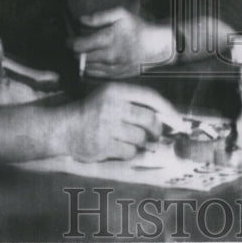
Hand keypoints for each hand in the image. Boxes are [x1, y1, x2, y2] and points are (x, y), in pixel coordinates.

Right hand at [62, 83, 179, 160]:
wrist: (63, 128)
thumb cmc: (91, 113)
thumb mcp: (109, 98)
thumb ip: (133, 102)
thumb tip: (165, 117)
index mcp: (115, 90)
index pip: (150, 97)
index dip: (168, 109)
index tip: (178, 120)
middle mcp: (111, 106)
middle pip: (149, 120)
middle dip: (156, 129)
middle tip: (154, 134)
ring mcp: (106, 126)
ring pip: (140, 138)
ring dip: (140, 142)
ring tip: (128, 139)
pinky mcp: (103, 145)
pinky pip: (129, 151)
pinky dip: (128, 152)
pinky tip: (118, 147)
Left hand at [73, 7, 173, 77]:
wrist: (157, 45)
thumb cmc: (138, 28)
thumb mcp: (121, 14)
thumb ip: (100, 16)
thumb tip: (81, 20)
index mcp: (109, 38)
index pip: (81, 45)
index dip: (71, 43)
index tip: (68, 41)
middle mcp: (110, 55)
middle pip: (83, 58)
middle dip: (75, 53)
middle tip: (72, 48)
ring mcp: (114, 67)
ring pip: (90, 68)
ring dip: (82, 62)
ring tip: (81, 56)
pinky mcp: (119, 75)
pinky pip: (99, 75)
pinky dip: (92, 71)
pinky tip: (89, 66)